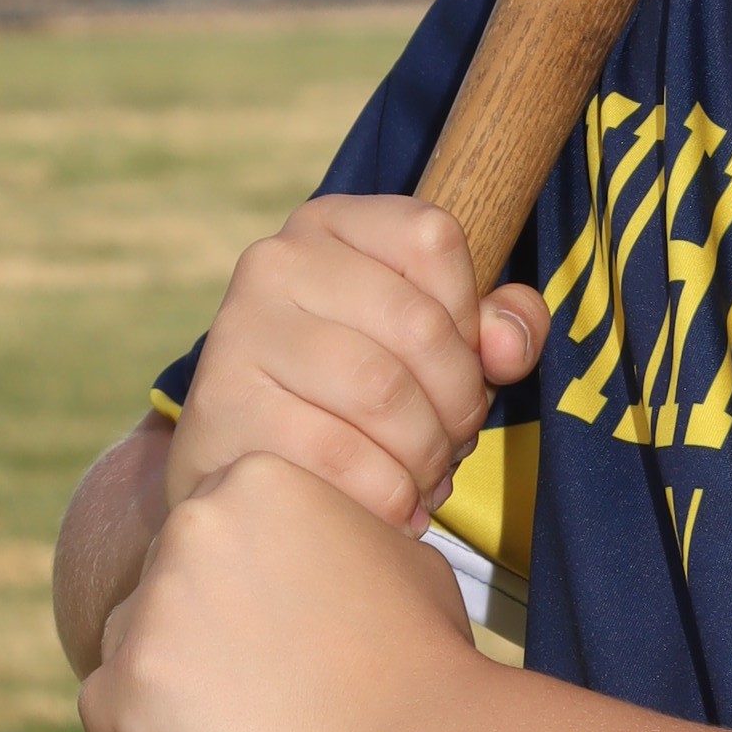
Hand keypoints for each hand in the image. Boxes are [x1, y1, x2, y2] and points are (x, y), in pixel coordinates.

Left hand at [77, 449, 480, 731]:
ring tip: (235, 728)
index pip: (206, 536)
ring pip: (127, 644)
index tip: (266, 635)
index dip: (232, 591)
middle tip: (255, 687)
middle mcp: (191, 524)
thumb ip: (339, 535)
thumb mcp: (393, 551)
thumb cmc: (421, 652)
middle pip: (159, 584)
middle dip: (194, 632)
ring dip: (164, 683)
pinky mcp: (130, 684)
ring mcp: (155, 605)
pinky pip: (104, 711)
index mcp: (251, 480)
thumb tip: (325, 552)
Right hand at [172, 191, 551, 533]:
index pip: (432, 238)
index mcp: (331, 224)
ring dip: (426, 453)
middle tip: (456, 445)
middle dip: (459, 402)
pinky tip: (395, 507)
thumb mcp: (431, 342)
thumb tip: (509, 345)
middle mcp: (276, 260)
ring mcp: (240, 329)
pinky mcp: (223, 406)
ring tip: (427, 478)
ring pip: (380, 390)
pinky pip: (336, 451)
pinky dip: (386, 491)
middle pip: (416, 323)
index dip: (470, 313)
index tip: (467, 366)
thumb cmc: (351, 393)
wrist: (240, 463)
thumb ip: (496, 326)